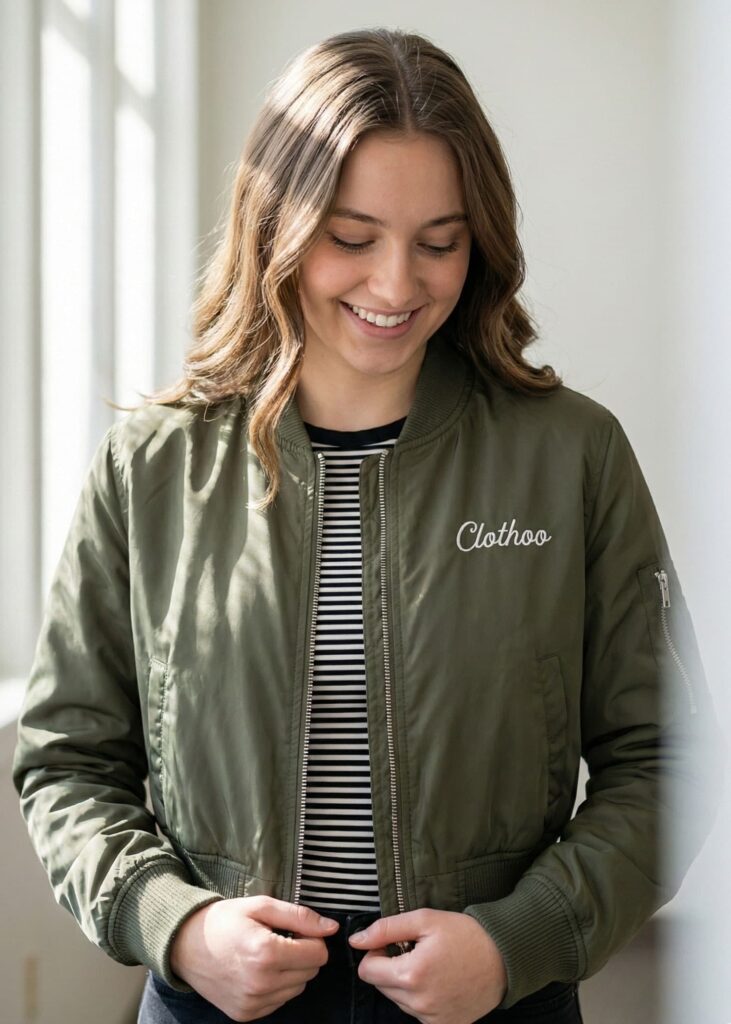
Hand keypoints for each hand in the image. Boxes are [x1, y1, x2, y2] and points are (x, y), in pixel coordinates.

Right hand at [169, 895, 339, 1020]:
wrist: (184, 945)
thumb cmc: (223, 920)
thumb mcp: (261, 906)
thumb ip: (299, 916)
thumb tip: (331, 928)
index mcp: (266, 953)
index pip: (318, 954)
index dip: (312, 938)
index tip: (295, 930)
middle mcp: (261, 983)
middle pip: (311, 973)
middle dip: (303, 954)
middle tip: (279, 939)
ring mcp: (252, 1003)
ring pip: (297, 989)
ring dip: (291, 971)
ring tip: (266, 954)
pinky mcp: (246, 1015)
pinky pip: (279, 1002)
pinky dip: (276, 986)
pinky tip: (257, 970)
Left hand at [348, 908, 506, 1023]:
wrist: (504, 958)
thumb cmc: (465, 935)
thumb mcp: (425, 920)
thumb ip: (386, 929)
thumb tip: (356, 940)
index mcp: (411, 976)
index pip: (367, 972)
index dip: (376, 953)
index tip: (394, 944)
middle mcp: (419, 1004)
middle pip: (381, 987)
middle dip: (390, 968)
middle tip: (416, 952)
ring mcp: (431, 1020)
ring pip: (398, 1001)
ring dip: (406, 983)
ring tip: (431, 965)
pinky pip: (417, 1013)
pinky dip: (421, 997)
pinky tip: (439, 981)